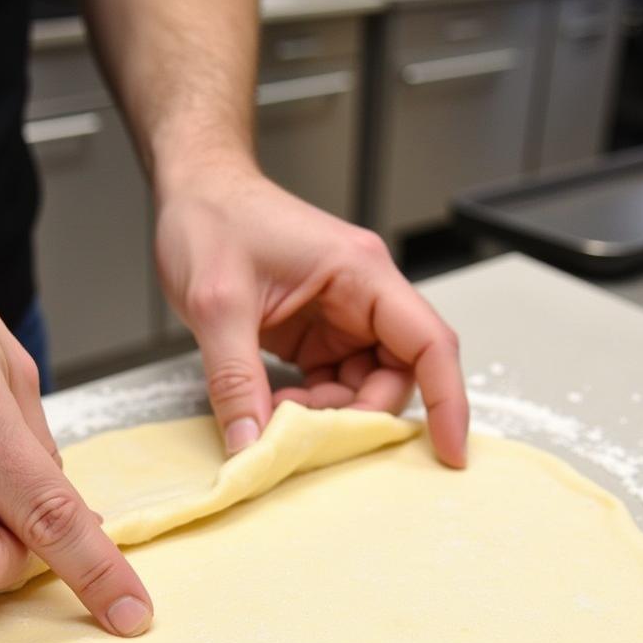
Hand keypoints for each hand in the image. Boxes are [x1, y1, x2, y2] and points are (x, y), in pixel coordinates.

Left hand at [155, 161, 468, 465]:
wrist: (192, 190)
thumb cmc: (211, 217)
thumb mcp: (215, 304)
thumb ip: (234, 380)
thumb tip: (250, 446)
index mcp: (360, 274)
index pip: (429, 344)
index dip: (449, 401)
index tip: (449, 452)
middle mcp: (360, 297)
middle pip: (395, 376)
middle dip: (357, 416)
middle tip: (307, 441)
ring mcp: (338, 319)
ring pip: (361, 387)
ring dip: (327, 416)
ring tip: (273, 417)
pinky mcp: (314, 336)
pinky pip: (329, 386)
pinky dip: (307, 408)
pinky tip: (270, 409)